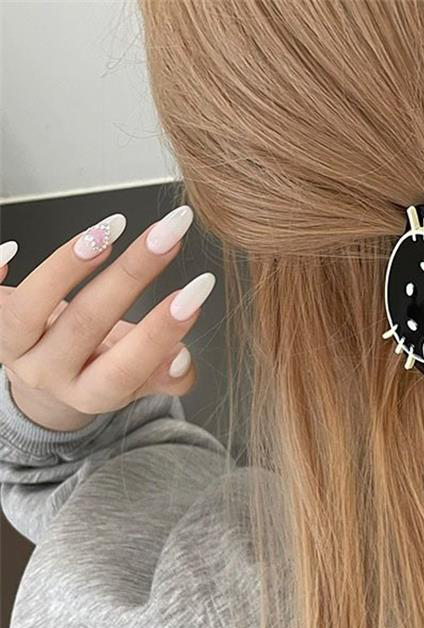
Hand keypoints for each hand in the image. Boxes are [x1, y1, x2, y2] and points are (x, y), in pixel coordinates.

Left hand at [0, 206, 215, 431]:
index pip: (128, 367)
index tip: (196, 292)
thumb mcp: (139, 380)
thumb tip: (182, 359)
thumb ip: (168, 376)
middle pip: (85, 324)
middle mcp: (48, 374)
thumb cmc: (98, 366)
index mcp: (91, 393)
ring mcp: (11, 348)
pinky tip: (12, 247)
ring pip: (31, 308)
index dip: (162, 331)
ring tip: (110, 230)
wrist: (44, 375)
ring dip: (68, 265)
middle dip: (132, 275)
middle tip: (169, 237)